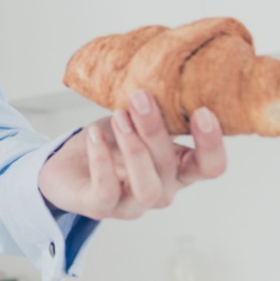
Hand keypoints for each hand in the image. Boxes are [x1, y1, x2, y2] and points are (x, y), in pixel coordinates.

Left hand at [37, 91, 226, 220]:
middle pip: (171, 168)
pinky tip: (94, 134)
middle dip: (156, 130)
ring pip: (146, 187)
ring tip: (119, 116)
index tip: (202, 111)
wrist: (68, 166)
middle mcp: (162, 190)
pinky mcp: (101, 208)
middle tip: (140, 97)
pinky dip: (101, 160)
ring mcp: (133, 204)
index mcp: (178, 169)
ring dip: (135, 149)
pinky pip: (106, 191)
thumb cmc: (110, 142)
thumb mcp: (137, 120)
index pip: (210, 166)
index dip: (212, 144)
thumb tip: (170, 72)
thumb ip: (158, 108)